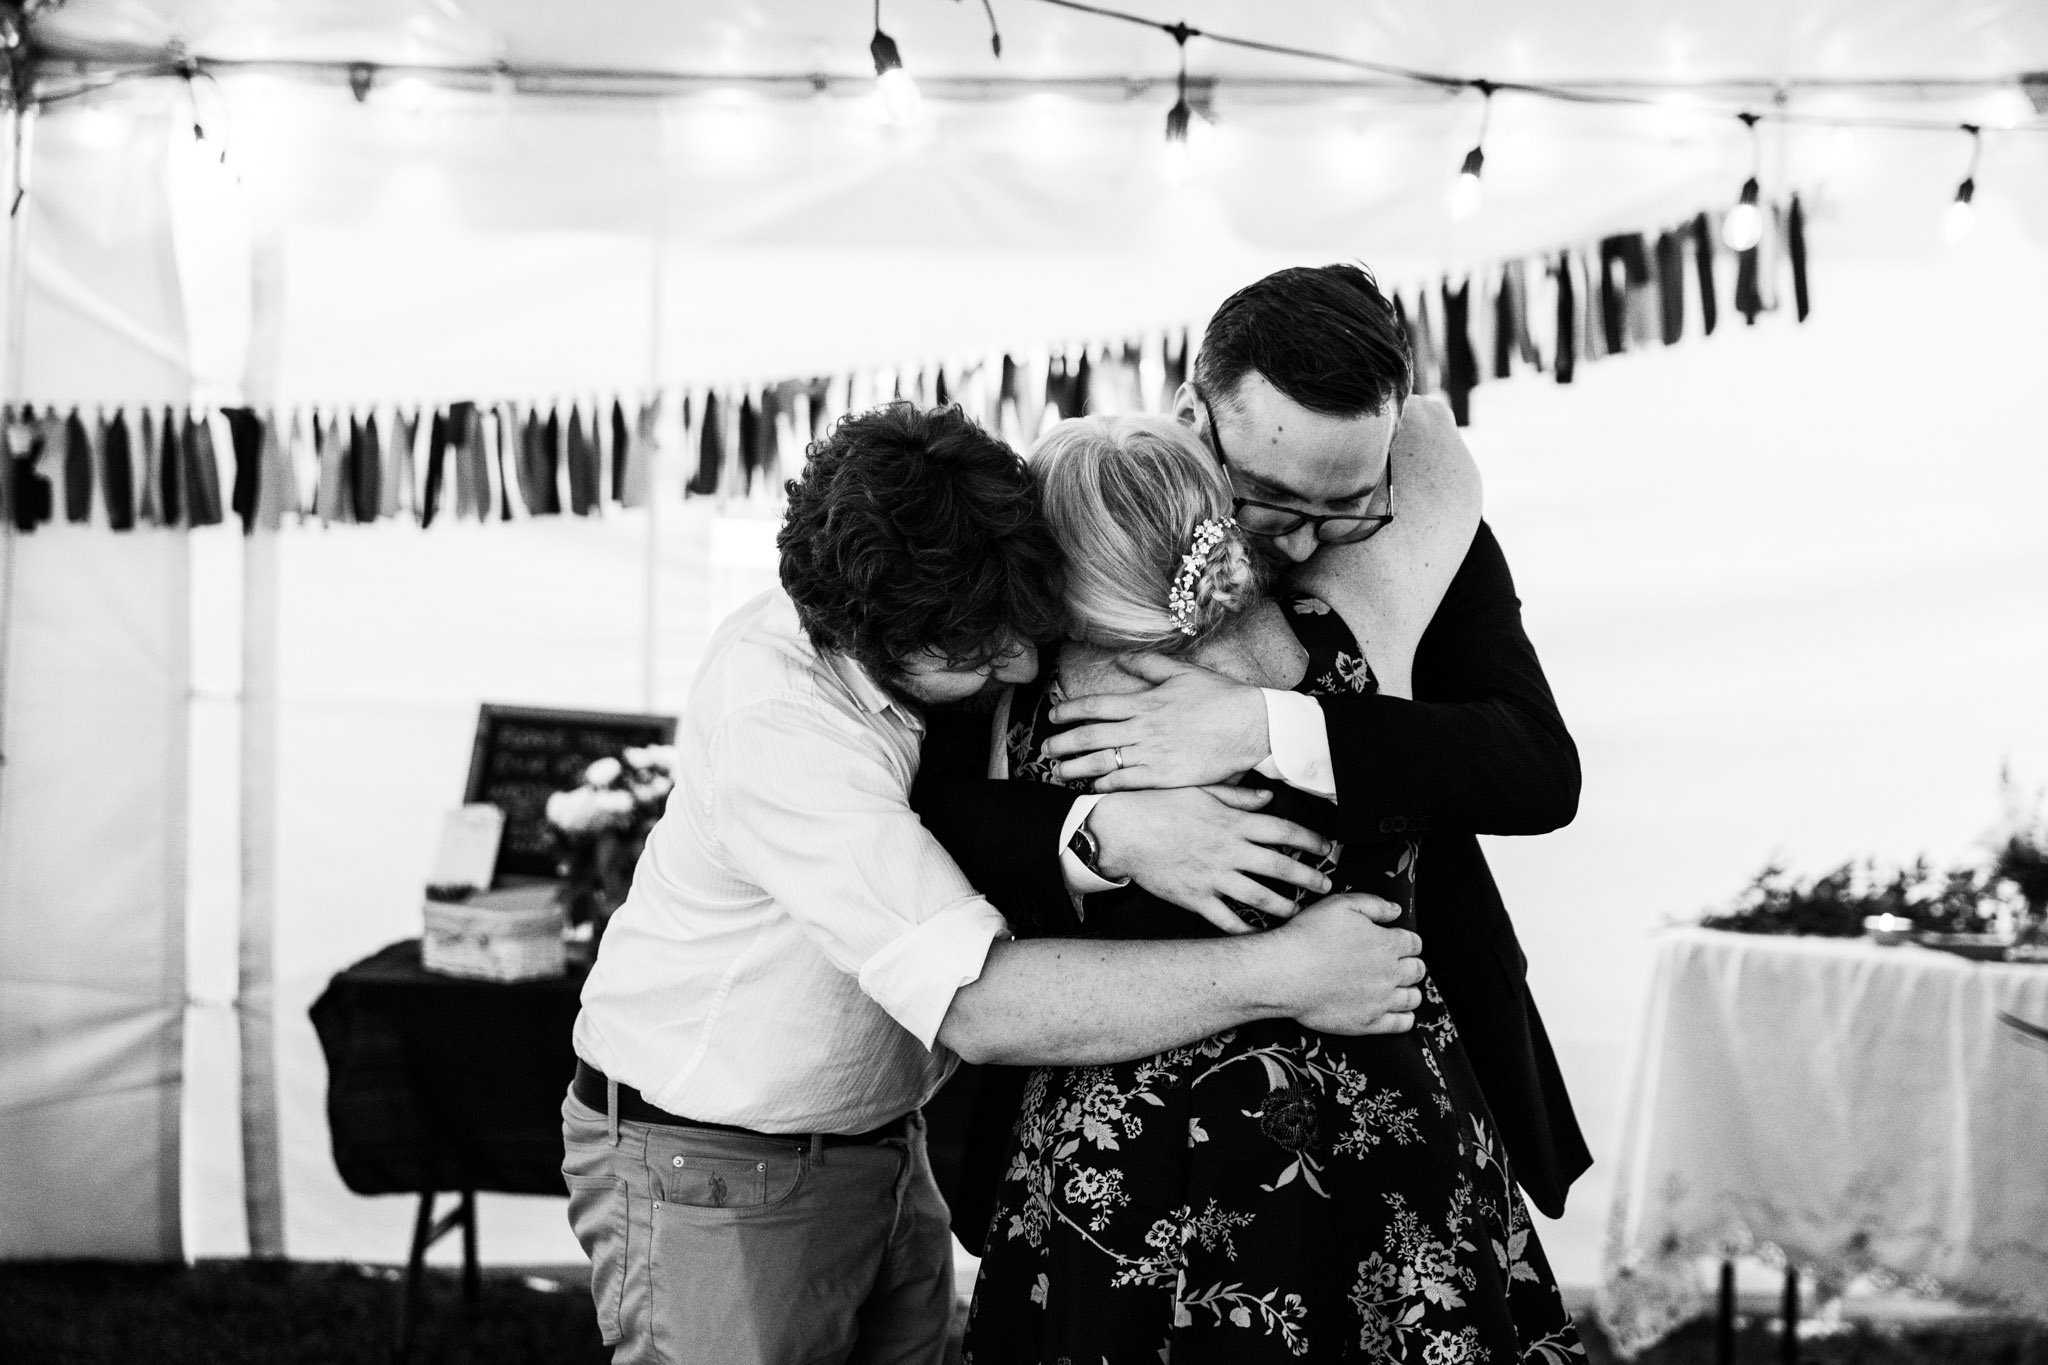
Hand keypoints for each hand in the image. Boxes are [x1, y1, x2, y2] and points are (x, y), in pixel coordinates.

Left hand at [1045, 654, 1266, 790]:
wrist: (1251, 725)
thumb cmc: (1220, 697)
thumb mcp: (1182, 672)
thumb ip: (1148, 664)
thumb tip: (1121, 658)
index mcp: (1144, 701)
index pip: (1096, 705)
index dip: (1070, 710)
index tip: (1054, 716)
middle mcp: (1142, 728)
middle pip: (1091, 736)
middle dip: (1064, 743)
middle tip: (1046, 749)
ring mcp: (1152, 754)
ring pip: (1103, 762)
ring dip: (1076, 767)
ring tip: (1059, 772)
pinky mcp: (1164, 776)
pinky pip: (1126, 783)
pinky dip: (1106, 786)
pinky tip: (1092, 789)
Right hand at [1088, 786, 1332, 934]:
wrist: (1123, 830)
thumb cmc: (1160, 805)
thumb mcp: (1202, 791)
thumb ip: (1239, 797)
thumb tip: (1269, 798)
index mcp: (1234, 822)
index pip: (1284, 831)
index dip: (1311, 841)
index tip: (1327, 849)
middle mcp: (1229, 851)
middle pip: (1281, 867)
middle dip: (1308, 878)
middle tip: (1325, 887)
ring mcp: (1213, 877)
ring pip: (1259, 897)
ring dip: (1284, 906)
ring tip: (1298, 912)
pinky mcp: (1196, 898)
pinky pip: (1226, 919)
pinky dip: (1245, 930)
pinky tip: (1258, 934)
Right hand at [1263, 895, 1424, 1034]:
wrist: (1285, 973)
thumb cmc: (1309, 936)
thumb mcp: (1341, 905)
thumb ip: (1374, 905)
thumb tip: (1396, 910)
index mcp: (1387, 943)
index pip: (1414, 943)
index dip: (1409, 941)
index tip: (1400, 943)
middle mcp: (1390, 973)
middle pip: (1417, 970)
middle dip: (1412, 965)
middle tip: (1399, 964)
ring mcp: (1381, 1000)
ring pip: (1412, 997)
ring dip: (1410, 990)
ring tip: (1399, 988)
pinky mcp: (1368, 1022)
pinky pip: (1401, 1024)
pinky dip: (1405, 1017)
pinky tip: (1399, 1012)